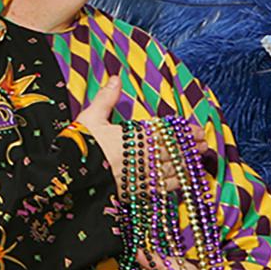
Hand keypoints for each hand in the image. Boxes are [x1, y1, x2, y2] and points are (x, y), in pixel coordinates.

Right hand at [76, 79, 210, 192]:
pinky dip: (177, 182)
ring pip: (170, 167)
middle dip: (189, 145)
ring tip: (199, 157)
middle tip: (204, 142)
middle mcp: (138, 155)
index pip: (162, 132)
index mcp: (129, 136)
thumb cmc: (78, 145)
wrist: (66, 176)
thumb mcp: (89, 117)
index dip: (181, 130)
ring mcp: (138, 175)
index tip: (195, 129)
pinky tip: (186, 179)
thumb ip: (106, 99)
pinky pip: (162, 187)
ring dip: (187, 162)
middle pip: (170, 149)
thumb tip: (117, 77)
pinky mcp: (135, 192)